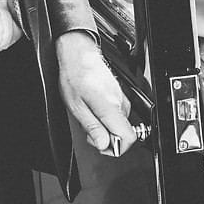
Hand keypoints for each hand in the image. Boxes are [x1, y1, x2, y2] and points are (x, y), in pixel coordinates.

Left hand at [57, 31, 137, 155]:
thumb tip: (103, 144)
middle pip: (123, 133)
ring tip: (89, 116)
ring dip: (105, 127)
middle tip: (88, 130)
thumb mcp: (77, 107)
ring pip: (120, 124)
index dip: (116, 148)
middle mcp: (120, 103)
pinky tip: (94, 110)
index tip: (102, 145)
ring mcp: (122, 98)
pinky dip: (106, 117)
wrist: (78, 55)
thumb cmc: (75, 77)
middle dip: (106, 137)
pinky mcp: (119, 95)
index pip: (129, 137)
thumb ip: (93, 127)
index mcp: (110, 108)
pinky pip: (118, 114)